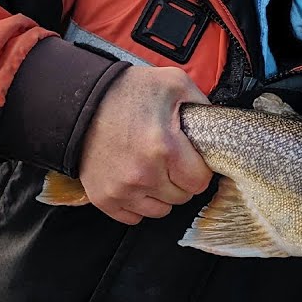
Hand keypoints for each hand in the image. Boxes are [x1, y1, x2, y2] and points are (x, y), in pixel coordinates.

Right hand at [77, 66, 212, 224]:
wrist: (81, 102)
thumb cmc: (127, 92)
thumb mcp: (174, 83)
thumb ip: (203, 104)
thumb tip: (220, 124)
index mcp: (164, 148)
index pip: (199, 181)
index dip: (199, 169)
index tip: (191, 158)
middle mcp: (143, 174)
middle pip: (182, 197)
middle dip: (181, 180)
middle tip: (170, 159)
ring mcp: (121, 189)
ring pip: (160, 210)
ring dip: (161, 194)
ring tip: (152, 169)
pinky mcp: (104, 198)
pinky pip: (134, 217)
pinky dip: (138, 203)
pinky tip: (136, 180)